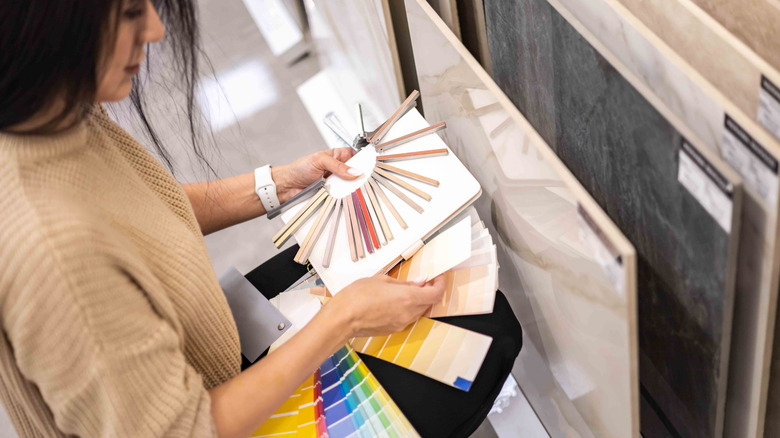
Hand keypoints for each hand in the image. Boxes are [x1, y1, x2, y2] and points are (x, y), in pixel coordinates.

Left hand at [271, 148, 359, 202]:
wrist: (287, 186)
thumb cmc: (300, 169)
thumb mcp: (320, 161)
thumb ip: (337, 165)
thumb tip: (353, 171)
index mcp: (338, 156)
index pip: (356, 156)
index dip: (363, 161)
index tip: (368, 167)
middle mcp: (339, 169)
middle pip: (356, 173)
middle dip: (359, 176)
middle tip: (361, 179)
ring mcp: (337, 182)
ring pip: (351, 185)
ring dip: (351, 188)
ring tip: (350, 188)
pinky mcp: (334, 194)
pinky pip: (343, 196)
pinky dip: (344, 197)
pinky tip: (344, 196)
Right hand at [323, 275, 446, 338]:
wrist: (341, 319)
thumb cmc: (357, 296)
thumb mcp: (381, 280)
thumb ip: (404, 283)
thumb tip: (419, 282)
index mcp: (408, 298)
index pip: (436, 294)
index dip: (441, 284)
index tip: (437, 276)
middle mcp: (408, 313)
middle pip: (429, 303)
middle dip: (429, 291)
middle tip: (422, 281)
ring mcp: (401, 324)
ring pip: (418, 311)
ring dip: (418, 300)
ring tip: (406, 289)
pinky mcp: (393, 330)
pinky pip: (407, 317)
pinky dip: (407, 308)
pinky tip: (395, 300)